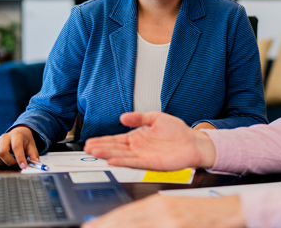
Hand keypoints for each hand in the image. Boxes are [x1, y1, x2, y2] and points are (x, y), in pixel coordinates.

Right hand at [0, 126, 39, 168]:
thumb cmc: (24, 140)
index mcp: (16, 135)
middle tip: (16, 164)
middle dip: (10, 162)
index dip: (20, 158)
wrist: (18, 132)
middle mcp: (5, 137)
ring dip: (4, 162)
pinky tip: (5, 159)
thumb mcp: (31, 145)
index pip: (16, 147)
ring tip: (11, 161)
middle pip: (2, 152)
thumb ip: (34, 154)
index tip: (23, 166)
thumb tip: (36, 162)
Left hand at [81, 194, 244, 227]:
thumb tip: (128, 221)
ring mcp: (171, 224)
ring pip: (135, 226)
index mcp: (158, 204)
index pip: (124, 214)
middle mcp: (162, 214)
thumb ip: (149, 217)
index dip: (105, 222)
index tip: (90, 226)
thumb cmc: (200, 212)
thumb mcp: (170, 210)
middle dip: (106, 226)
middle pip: (126, 222)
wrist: (229, 211)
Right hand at [84, 112, 216, 170]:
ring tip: (94, 153)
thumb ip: (139, 117)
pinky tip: (112, 161)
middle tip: (87, 148)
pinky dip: (123, 162)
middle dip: (101, 148)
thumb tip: (123, 117)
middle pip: (115, 148)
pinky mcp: (151, 163)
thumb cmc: (177, 131)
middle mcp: (138, 148)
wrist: (193, 142)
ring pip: (121, 156)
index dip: (103, 140)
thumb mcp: (156, 117)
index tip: (90, 141)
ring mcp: (143, 156)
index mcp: (137, 137)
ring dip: (108, 155)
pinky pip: (134, 163)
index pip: (116, 139)